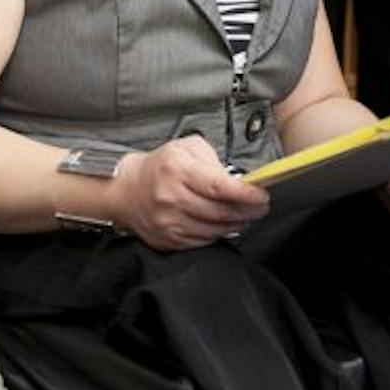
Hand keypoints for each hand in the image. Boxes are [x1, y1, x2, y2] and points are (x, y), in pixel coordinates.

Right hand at [114, 136, 269, 250]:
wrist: (127, 190)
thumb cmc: (161, 167)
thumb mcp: (186, 148)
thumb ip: (214, 160)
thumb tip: (238, 181)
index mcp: (177, 169)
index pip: (219, 187)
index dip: (246, 194)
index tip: (262, 196)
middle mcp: (171, 197)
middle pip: (220, 211)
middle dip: (248, 210)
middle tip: (260, 207)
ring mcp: (168, 221)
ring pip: (215, 230)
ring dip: (236, 224)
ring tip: (246, 216)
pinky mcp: (168, 239)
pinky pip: (203, 241)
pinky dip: (218, 234)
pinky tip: (225, 225)